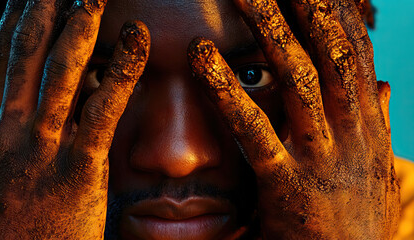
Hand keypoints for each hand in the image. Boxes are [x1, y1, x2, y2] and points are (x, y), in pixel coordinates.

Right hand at [0, 0, 149, 237]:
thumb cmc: (3, 227)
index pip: (2, 61)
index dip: (16, 22)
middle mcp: (10, 131)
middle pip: (27, 56)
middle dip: (44, 11)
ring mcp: (42, 148)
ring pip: (62, 74)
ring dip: (79, 30)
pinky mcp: (79, 168)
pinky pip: (103, 110)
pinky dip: (122, 70)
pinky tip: (137, 41)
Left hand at [188, 0, 399, 237]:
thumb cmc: (354, 221)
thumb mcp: (375, 169)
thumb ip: (378, 123)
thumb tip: (385, 85)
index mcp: (369, 127)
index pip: (355, 55)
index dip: (339, 14)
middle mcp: (352, 133)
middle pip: (329, 55)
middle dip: (306, 8)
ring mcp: (322, 157)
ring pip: (298, 79)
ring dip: (270, 32)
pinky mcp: (287, 185)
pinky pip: (255, 129)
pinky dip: (227, 91)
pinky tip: (202, 58)